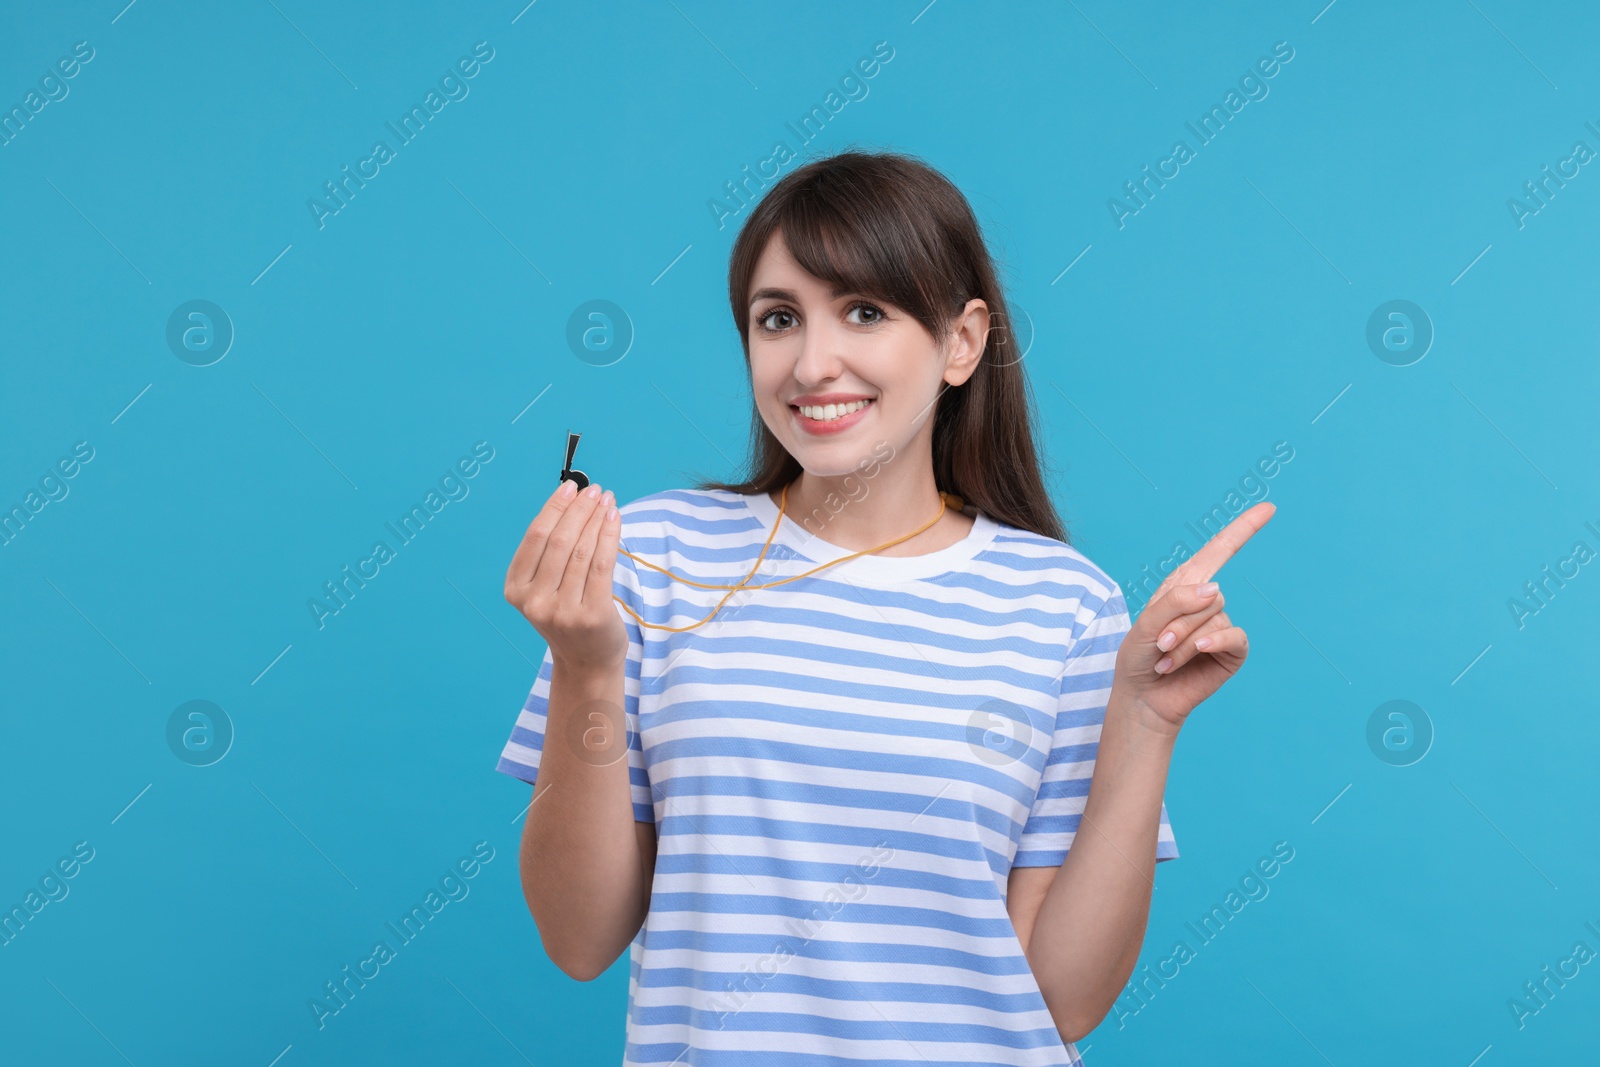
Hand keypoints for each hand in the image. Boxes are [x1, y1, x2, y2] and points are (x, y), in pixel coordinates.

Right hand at [504, 478, 626, 670]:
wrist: (586, 662)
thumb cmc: (569, 616)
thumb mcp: (546, 589)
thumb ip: (550, 554)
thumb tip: (573, 502)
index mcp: (516, 590)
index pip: (535, 537)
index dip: (554, 507)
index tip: (571, 487)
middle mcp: (535, 602)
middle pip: (559, 541)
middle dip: (579, 509)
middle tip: (594, 490)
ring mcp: (562, 611)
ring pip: (582, 551)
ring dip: (597, 519)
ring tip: (607, 500)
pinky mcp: (591, 615)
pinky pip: (602, 565)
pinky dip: (610, 536)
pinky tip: (614, 519)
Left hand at [1111, 502, 1275, 735]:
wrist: (1143, 698)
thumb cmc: (1139, 659)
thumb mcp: (1144, 625)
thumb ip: (1175, 602)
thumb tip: (1217, 588)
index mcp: (1184, 586)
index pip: (1217, 551)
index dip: (1243, 529)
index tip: (1269, 508)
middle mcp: (1206, 602)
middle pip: (1206, 593)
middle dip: (1177, 620)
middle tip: (1158, 644)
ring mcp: (1221, 625)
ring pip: (1214, 616)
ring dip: (1184, 640)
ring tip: (1166, 658)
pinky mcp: (1232, 650)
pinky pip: (1232, 636)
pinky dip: (1210, 644)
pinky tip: (1194, 655)